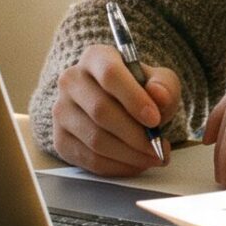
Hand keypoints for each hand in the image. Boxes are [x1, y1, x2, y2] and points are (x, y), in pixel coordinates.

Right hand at [50, 44, 181, 176]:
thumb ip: (164, 86)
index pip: (110, 74)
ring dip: (129, 154)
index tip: (155, 120)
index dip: (133, 98)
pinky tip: (135, 163)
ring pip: (95, 139)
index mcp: (95, 58)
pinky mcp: (61, 139)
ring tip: (152, 157)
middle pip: (100, 110)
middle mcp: (71, 80)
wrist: (118, 107)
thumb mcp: (159, 81)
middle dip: (135, 135)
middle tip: (158, 147)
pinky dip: (117, 167)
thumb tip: (159, 95)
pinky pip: (89, 159)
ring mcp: (62, 111)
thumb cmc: (139, 91)